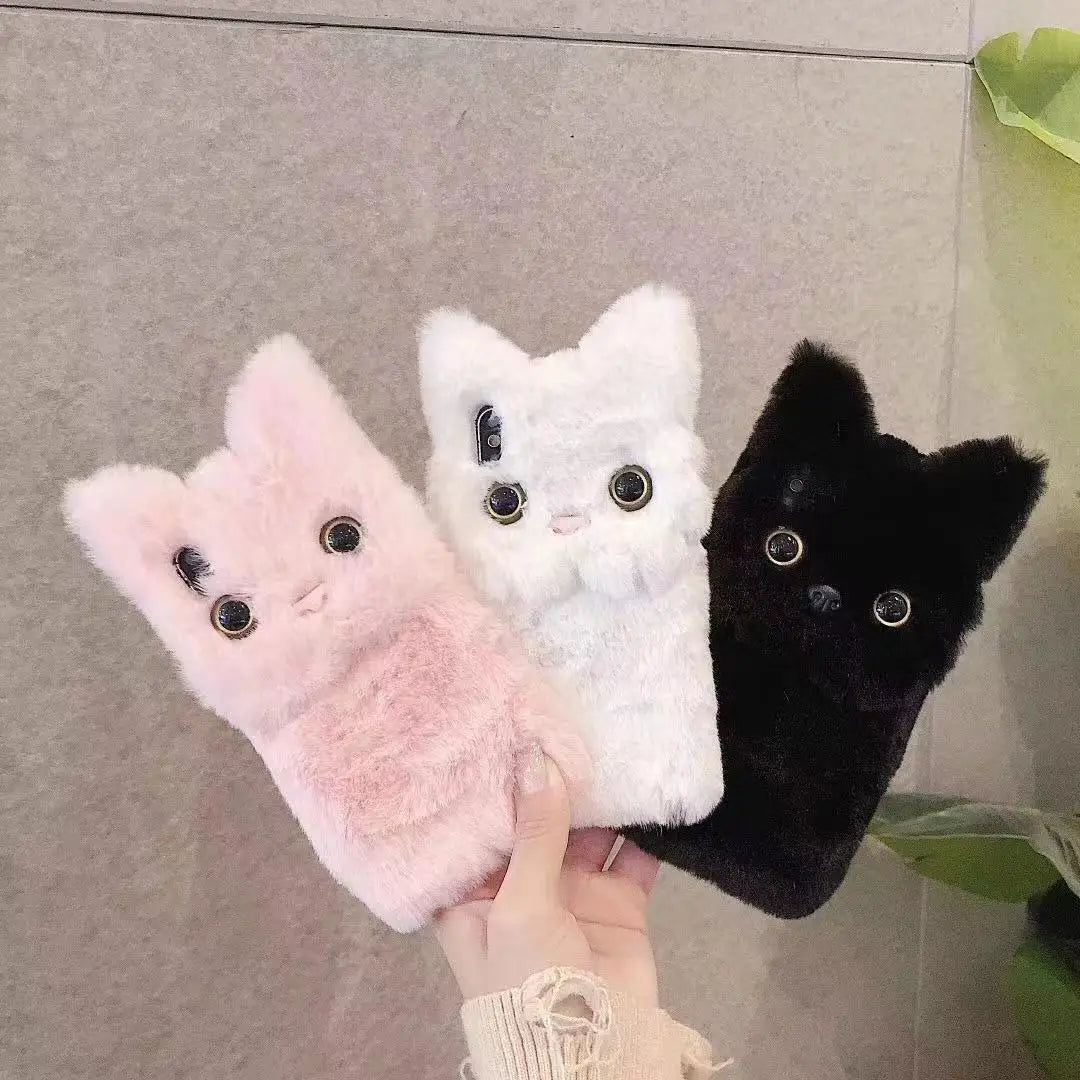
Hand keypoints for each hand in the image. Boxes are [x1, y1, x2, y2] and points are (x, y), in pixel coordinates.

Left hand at [434, 745, 659, 1005]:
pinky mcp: (618, 902)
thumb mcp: (519, 905)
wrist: (592, 1054)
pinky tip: (645, 784)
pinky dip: (641, 827)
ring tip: (605, 740)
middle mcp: (520, 887)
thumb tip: (537, 759)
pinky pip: (630, 855)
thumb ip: (534, 831)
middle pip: (535, 823)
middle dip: (551, 782)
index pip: (479, 826)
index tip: (501, 728)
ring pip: (585, 831)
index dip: (491, 784)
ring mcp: (572, 893)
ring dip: (597, 799)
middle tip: (563, 720)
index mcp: (474, 893)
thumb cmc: (527, 981)